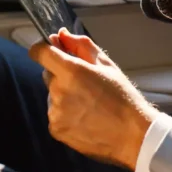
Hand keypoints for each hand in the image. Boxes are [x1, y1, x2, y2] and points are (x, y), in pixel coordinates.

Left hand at [30, 30, 159, 170]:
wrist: (132, 135)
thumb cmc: (123, 98)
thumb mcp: (107, 65)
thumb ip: (81, 46)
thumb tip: (62, 35)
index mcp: (71, 71)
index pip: (40, 52)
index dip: (43, 48)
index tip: (50, 49)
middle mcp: (58, 91)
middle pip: (48, 74)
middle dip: (61, 74)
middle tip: (85, 83)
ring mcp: (55, 112)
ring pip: (52, 95)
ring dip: (64, 95)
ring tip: (89, 104)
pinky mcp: (56, 129)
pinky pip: (55, 113)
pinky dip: (65, 113)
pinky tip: (85, 117)